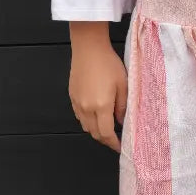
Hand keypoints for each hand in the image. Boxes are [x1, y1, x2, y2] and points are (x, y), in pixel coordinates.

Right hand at [68, 36, 127, 152]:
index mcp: (101, 106)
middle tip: (115, 138)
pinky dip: (87, 121)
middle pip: (94, 133)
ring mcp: (77, 103)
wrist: (89, 48)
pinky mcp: (72, 96)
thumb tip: (122, 121)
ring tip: (106, 127)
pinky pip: (79, 116)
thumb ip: (123, 106)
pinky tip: (95, 115)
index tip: (120, 147)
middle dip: (105, 139)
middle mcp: (87, 108)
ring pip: (86, 126)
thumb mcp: (123, 84)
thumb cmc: (108, 63)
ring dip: (96, 131)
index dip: (113, 143)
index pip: (106, 133)